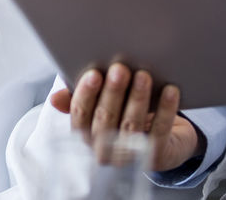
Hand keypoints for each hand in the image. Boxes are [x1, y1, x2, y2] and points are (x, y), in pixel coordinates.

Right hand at [50, 62, 200, 171]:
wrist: (164, 140)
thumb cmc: (125, 115)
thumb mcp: (101, 105)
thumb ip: (79, 99)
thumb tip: (55, 98)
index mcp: (86, 134)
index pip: (80, 115)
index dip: (86, 95)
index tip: (94, 74)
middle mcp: (103, 150)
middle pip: (105, 120)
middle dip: (113, 92)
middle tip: (121, 68)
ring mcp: (130, 156)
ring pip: (131, 126)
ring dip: (138, 98)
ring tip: (144, 75)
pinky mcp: (156, 156)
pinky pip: (159, 131)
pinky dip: (165, 110)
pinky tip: (169, 91)